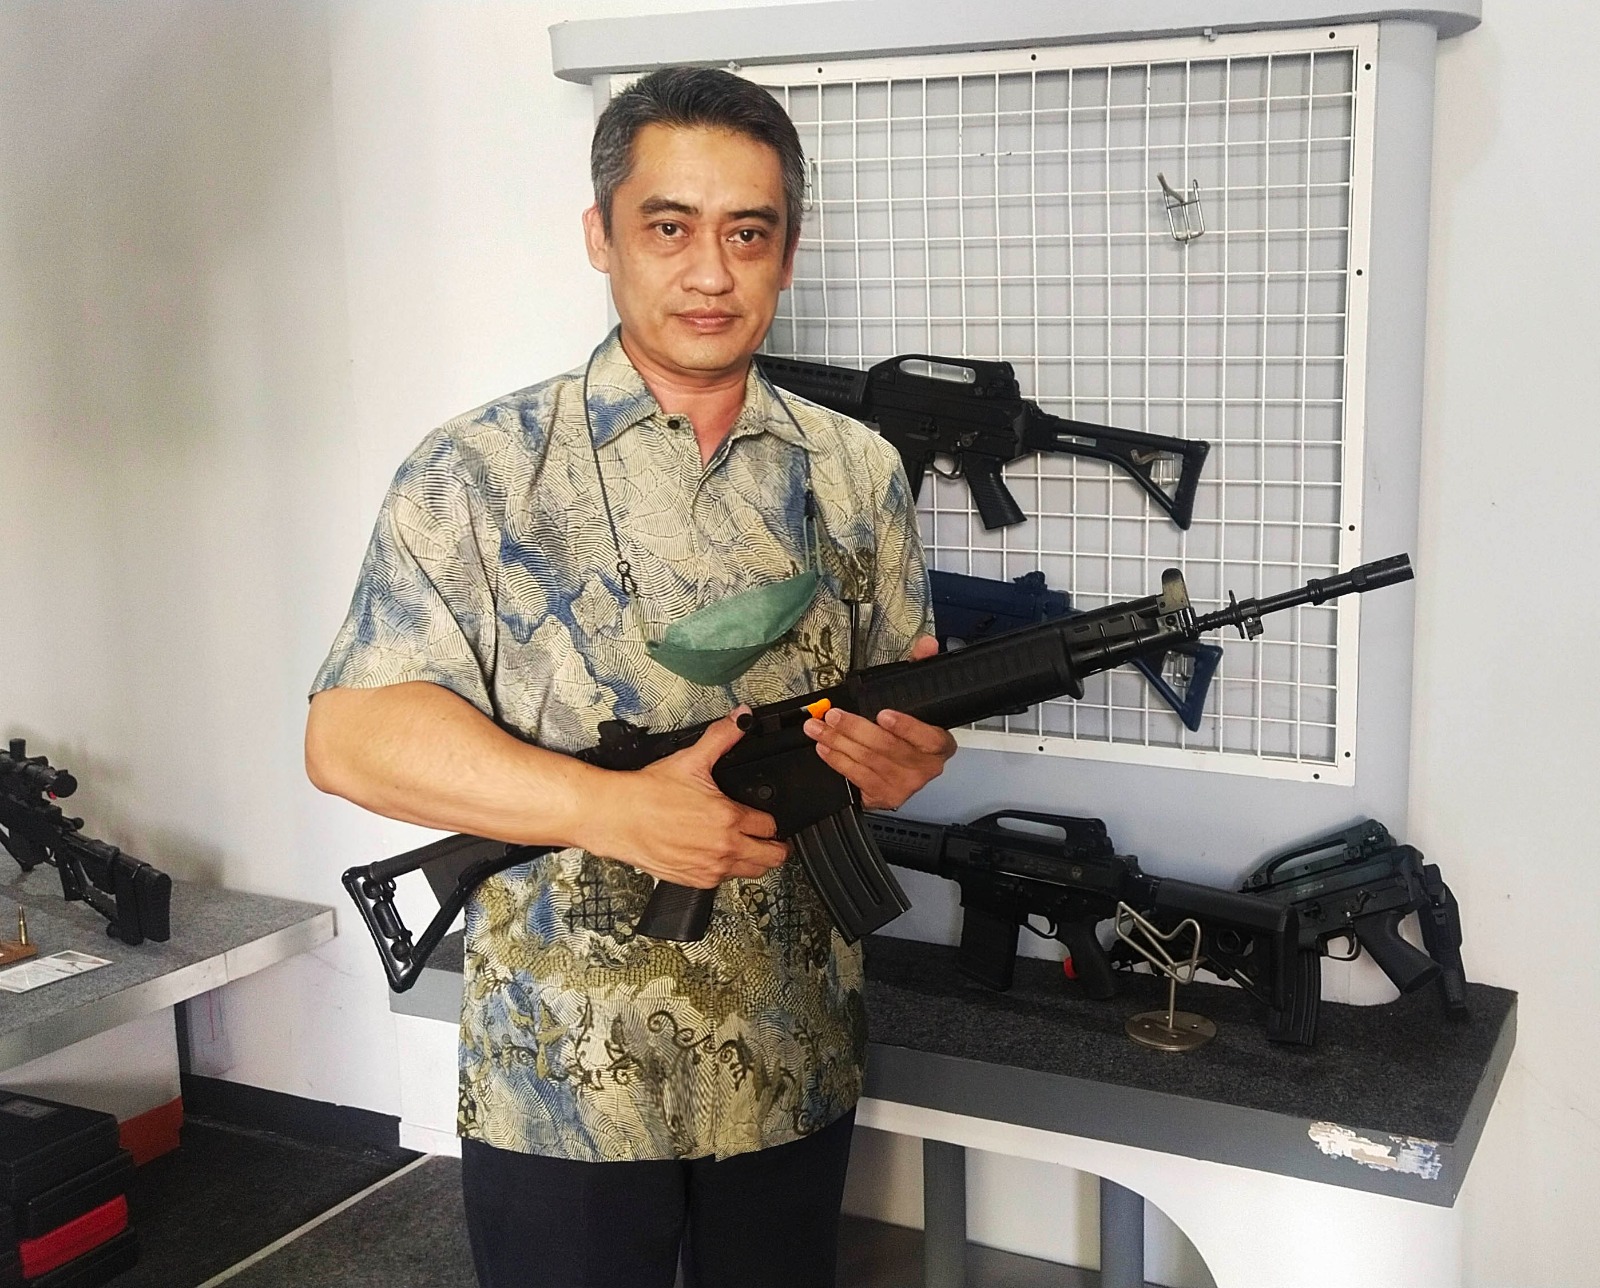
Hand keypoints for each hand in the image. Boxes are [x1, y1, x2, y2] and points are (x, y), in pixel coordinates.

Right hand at [578, 708, 787, 887]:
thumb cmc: (647, 793)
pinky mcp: (693, 881)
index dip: (771, 821)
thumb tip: (741, 718)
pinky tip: (717, 855)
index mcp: (729, 819)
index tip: (765, 818)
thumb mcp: (691, 759)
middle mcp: (723, 849)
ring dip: (754, 861)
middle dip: (775, 847)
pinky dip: (726, 871)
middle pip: (771, 858)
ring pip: (751, 872)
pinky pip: (724, 882)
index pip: (771, 827)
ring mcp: (709, 869)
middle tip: (769, 838)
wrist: (616, 817)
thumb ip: (722, 738)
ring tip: (746, 847)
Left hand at [803, 635, 956, 809]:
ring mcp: (904, 785)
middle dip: (855, 729)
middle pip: (888, 749)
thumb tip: (926, 644)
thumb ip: (920, 668)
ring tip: (818, 728)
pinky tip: (824, 748)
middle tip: (832, 715)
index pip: (929, 738)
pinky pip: (857, 778)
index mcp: (939, 744)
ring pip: (868, 762)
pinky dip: (837, 762)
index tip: (883, 715)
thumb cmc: (908, 731)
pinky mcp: (883, 797)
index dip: (907, 727)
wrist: (903, 768)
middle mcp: (925, 768)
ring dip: (838, 743)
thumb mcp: (915, 698)